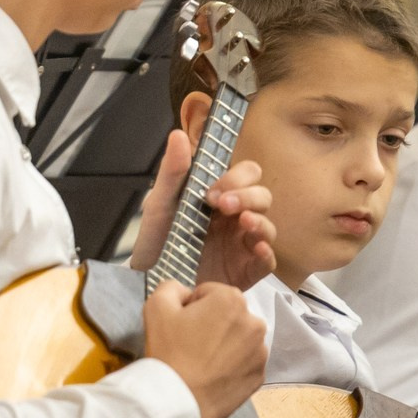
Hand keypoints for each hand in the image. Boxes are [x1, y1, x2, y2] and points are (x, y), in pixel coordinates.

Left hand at [130, 130, 275, 291]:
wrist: (147, 282)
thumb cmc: (156, 242)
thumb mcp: (159, 205)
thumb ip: (172, 172)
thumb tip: (178, 135)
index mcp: (219, 198)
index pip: (246, 175)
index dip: (237, 177)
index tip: (214, 189)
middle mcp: (234, 219)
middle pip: (262, 196)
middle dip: (248, 196)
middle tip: (223, 204)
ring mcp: (242, 245)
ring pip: (269, 226)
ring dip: (260, 220)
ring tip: (243, 221)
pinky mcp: (245, 271)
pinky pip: (268, 261)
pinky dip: (267, 253)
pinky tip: (256, 249)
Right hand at [141, 278, 267, 417]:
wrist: (177, 401)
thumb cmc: (168, 352)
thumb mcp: (156, 307)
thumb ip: (171, 287)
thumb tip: (185, 292)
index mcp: (232, 299)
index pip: (208, 293)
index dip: (191, 307)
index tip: (181, 326)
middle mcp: (255, 322)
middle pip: (227, 315)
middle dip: (211, 323)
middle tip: (190, 345)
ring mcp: (260, 352)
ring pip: (238, 338)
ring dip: (223, 343)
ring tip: (202, 362)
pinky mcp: (260, 376)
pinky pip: (244, 362)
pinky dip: (232, 365)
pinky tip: (213, 375)